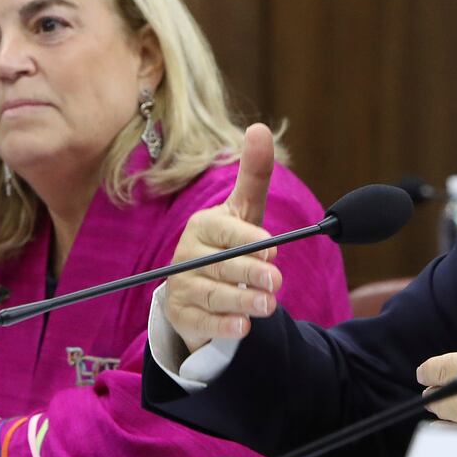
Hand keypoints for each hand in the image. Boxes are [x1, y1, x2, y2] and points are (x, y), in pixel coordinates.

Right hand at [164, 123, 282, 352]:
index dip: (245, 240)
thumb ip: (254, 174)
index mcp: (203, 226)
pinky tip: (243, 328)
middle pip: (220, 264)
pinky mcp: (181, 314)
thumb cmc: (230, 242)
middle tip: (276, 282)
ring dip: (241, 302)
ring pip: (212, 294)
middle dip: (249, 274)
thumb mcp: (244, 211)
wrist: (201, 286)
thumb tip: (260, 129)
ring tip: (268, 308)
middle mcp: (187, 254)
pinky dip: (222, 326)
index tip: (270, 251)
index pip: (222, 230)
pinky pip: (201, 321)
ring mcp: (181, 285)